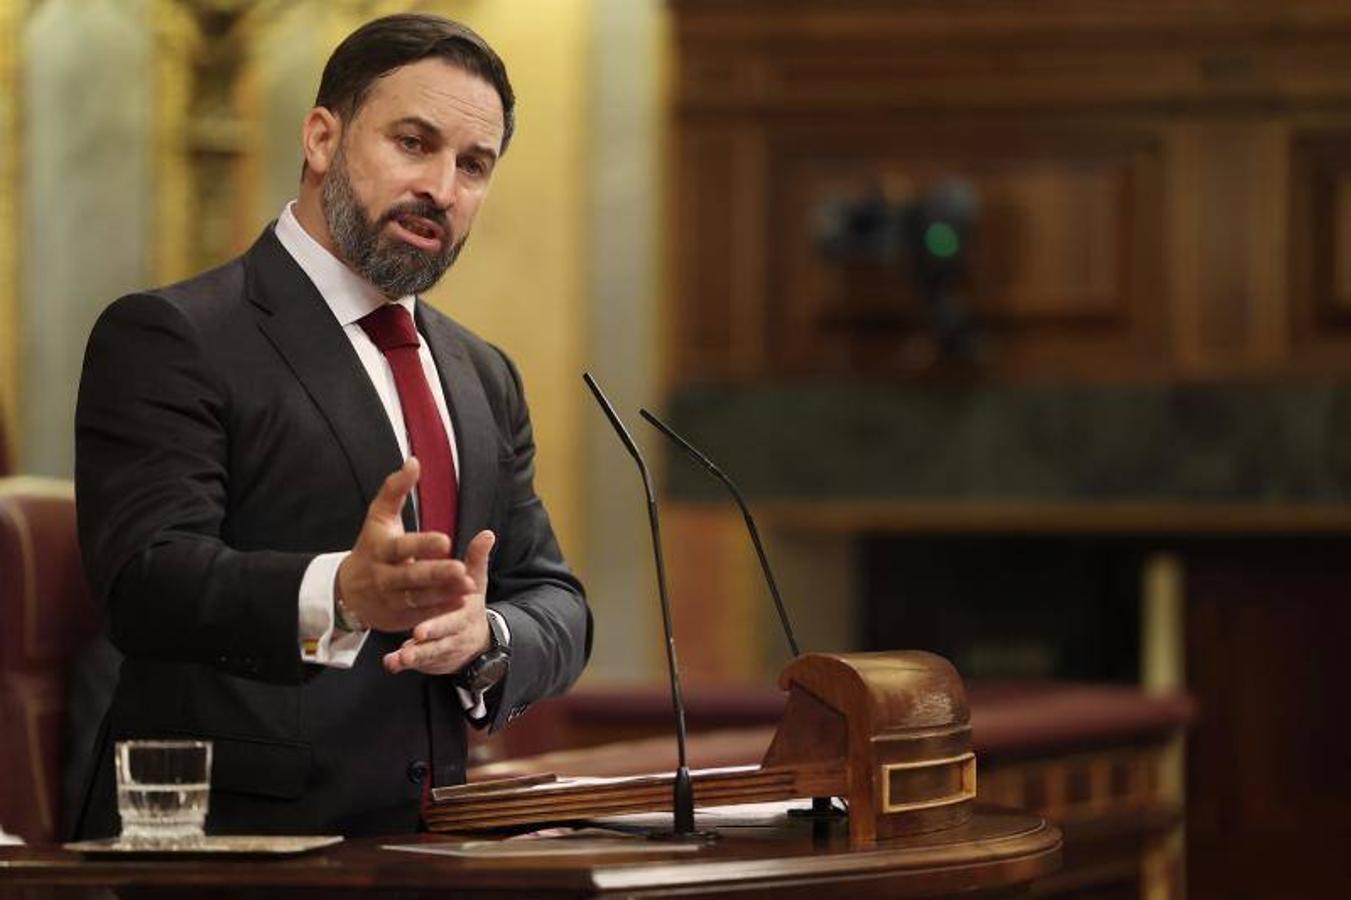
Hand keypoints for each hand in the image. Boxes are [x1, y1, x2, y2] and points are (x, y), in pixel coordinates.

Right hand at [335, 458, 476, 632]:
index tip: (445, 540)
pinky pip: (420, 614)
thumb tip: (414, 461)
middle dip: (436, 574)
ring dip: (443, 594)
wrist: (348, 591)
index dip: (422, 544)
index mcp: (380, 549)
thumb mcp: (379, 517)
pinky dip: (440, 610)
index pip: (401, 547)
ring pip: (418, 598)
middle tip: (461, 569)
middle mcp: (383, 576)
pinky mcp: (398, 617)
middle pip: (411, 576)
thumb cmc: (372, 546)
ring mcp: (390, 599)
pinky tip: (461, 601)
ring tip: (468, 587)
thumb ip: (396, 490)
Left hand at [384, 529, 494, 674]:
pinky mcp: (431, 660)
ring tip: (398, 658)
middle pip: (442, 638)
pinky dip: (404, 663)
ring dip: (414, 656)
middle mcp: (455, 633)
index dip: (440, 623)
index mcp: (465, 613)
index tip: (421, 628)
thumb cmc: (469, 604)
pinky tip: (391, 663)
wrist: (476, 640)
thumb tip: (487, 533)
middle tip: (414, 637)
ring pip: (429, 654)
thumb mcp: (476, 581)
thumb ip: (477, 558)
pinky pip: (420, 663)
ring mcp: (443, 648)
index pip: (454, 617)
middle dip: (428, 641)